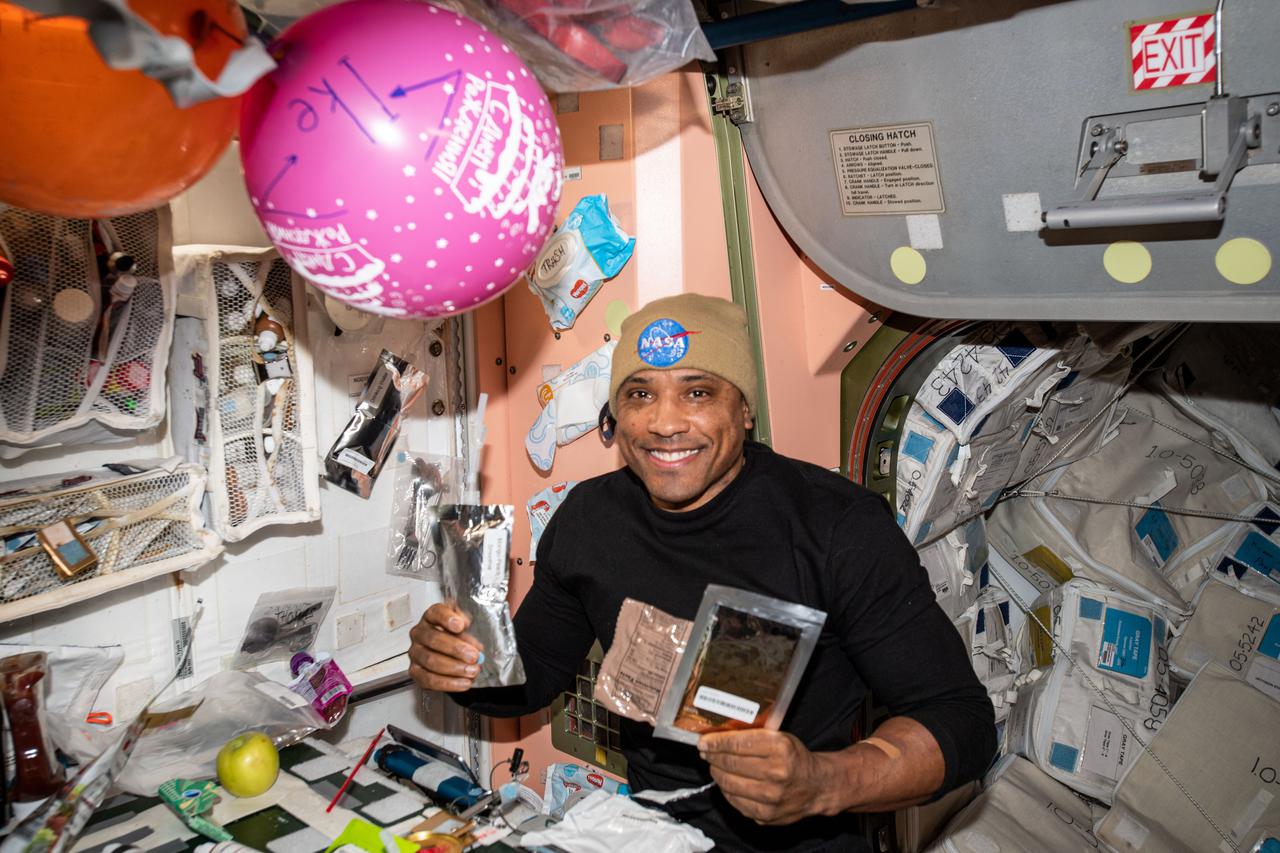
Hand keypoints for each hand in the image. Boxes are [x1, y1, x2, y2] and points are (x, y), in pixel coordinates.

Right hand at [408, 603, 484, 691]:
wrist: (452, 654)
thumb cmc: (456, 636)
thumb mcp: (464, 624)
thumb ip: (465, 622)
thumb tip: (465, 624)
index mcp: (431, 617)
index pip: (436, 612)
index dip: (447, 618)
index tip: (461, 625)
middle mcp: (420, 633)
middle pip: (433, 639)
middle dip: (456, 649)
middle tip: (473, 656)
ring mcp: (415, 653)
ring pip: (431, 661)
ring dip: (455, 668)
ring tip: (472, 670)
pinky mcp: (416, 672)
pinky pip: (429, 680)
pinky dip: (448, 683)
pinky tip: (463, 682)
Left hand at [699, 730, 834, 825]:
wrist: (817, 786)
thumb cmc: (795, 758)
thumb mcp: (780, 738)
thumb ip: (753, 736)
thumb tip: (718, 736)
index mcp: (780, 748)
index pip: (737, 744)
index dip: (716, 742)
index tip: (703, 741)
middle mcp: (776, 773)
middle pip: (730, 764)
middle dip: (713, 756)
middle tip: (706, 752)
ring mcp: (770, 797)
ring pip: (728, 784)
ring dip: (717, 773)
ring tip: (715, 766)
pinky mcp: (765, 815)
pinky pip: (735, 801)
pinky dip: (726, 790)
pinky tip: (727, 782)